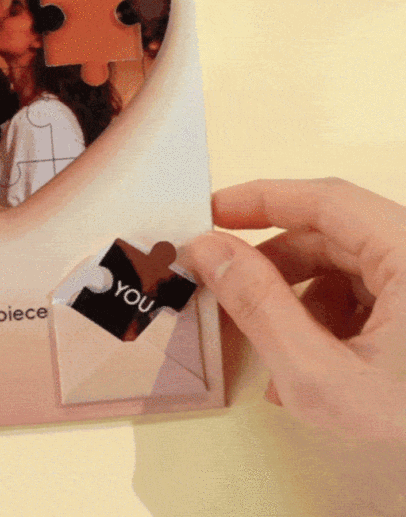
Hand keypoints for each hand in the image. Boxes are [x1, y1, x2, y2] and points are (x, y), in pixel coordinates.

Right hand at [184, 178, 405, 441]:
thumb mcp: (321, 376)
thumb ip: (259, 305)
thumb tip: (208, 250)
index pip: (329, 200)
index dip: (263, 199)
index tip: (212, 212)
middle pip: (334, 237)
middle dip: (273, 262)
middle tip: (223, 280)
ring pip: (347, 269)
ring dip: (297, 300)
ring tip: (270, 348)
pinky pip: (367, 299)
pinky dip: (328, 322)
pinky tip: (307, 366)